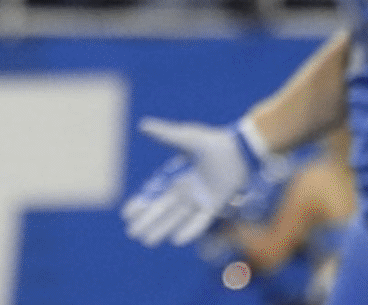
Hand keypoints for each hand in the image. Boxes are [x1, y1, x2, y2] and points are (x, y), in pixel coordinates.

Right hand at [119, 116, 264, 247]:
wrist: (240, 150)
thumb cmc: (214, 142)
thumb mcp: (186, 137)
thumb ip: (165, 135)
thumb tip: (142, 125)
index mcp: (178, 177)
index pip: (155, 194)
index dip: (141, 204)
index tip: (127, 214)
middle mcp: (187, 191)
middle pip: (162, 210)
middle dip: (147, 221)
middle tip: (131, 233)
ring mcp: (200, 200)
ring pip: (176, 218)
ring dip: (162, 229)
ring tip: (146, 241)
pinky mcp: (214, 205)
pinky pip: (200, 221)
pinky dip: (189, 230)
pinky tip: (177, 240)